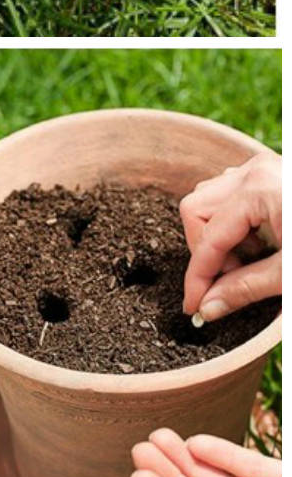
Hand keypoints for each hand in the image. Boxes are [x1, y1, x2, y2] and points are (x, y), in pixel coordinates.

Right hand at [180, 153, 281, 321]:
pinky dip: (232, 222)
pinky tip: (258, 243)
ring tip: (250, 260)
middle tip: (231, 278)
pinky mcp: (268, 174)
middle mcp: (254, 170)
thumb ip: (246, 289)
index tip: (194, 307)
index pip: (209, 238)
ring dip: (217, 234)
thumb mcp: (291, 274)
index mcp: (259, 189)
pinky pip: (229, 193)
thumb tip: (207, 307)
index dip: (198, 277)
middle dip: (205, 249)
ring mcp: (260, 168)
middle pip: (195, 208)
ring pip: (208, 197)